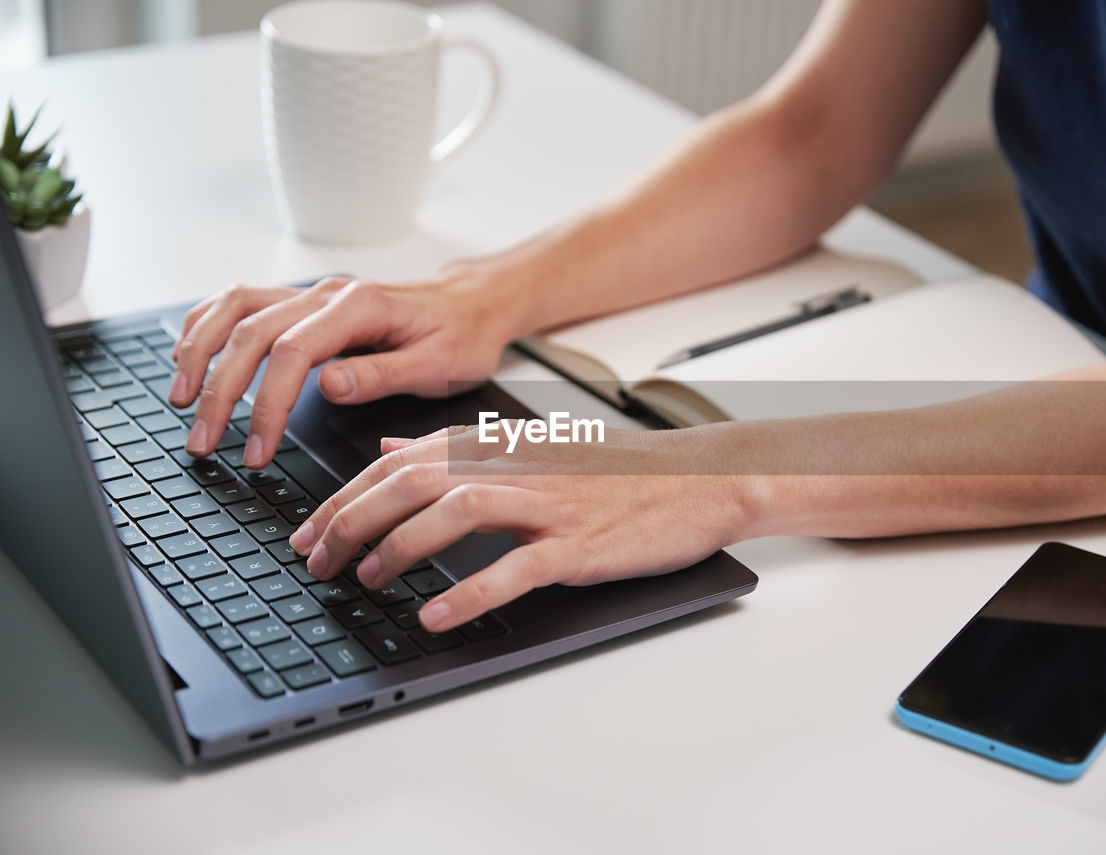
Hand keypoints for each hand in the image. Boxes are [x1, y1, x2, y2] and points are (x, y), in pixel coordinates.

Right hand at [169, 265, 524, 467]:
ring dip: (199, 351)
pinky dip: (207, 325)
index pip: (292, 352)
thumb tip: (328, 385)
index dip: (266, 403)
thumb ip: (382, 374)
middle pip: (250, 332)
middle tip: (201, 441)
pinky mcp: (305, 304)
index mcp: (359, 308)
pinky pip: (241, 302)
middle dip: (218, 389)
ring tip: (178, 398)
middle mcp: (327, 295)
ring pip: (233, 309)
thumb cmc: (461, 337)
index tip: (255, 449)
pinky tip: (188, 355)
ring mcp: (312, 295)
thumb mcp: (439, 364)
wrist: (473, 304)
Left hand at [287, 424, 753, 632]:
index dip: (343, 497)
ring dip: (401, 546)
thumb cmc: (613, 472)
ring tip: (367, 580)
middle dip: (352, 521)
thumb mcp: (527, 448)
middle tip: (317, 562)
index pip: (399, 462)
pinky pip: (517, 567)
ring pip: (456, 513)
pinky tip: (438, 616)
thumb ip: (454, 449)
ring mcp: (547, 504)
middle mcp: (514, 467)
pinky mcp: (578, 544)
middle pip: (414, 481)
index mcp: (496, 446)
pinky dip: (472, 592)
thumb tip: (390, 448)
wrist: (694, 480)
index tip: (308, 533)